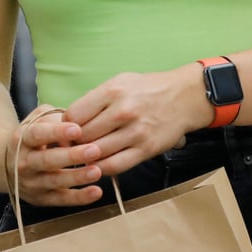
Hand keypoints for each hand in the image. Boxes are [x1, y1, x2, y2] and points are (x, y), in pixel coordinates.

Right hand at [5, 106, 104, 207]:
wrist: (6, 165)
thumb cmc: (32, 137)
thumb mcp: (36, 120)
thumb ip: (54, 119)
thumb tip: (74, 129)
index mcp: (23, 139)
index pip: (38, 134)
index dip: (56, 132)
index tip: (77, 129)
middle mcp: (24, 162)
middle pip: (47, 160)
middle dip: (71, 156)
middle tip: (94, 150)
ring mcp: (32, 183)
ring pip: (55, 181)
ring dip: (77, 177)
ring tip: (96, 171)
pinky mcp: (41, 199)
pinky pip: (61, 200)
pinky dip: (79, 198)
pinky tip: (96, 192)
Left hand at [62, 65, 215, 185]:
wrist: (185, 97)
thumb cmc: (149, 89)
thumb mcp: (120, 82)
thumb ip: (96, 100)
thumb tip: (70, 121)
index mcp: (112, 91)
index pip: (74, 115)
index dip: (66, 127)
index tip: (67, 132)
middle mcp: (122, 111)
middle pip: (83, 136)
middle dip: (74, 144)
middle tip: (73, 147)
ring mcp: (135, 132)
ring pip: (97, 153)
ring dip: (86, 157)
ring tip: (84, 156)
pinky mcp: (146, 149)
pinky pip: (115, 165)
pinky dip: (101, 168)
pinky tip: (98, 165)